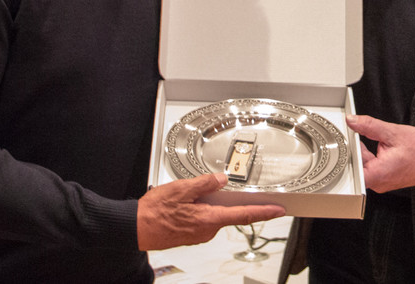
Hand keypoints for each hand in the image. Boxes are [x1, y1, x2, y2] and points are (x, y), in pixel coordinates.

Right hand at [136, 173, 284, 249]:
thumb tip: (221, 180)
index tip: (278, 210)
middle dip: (223, 199)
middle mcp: (207, 230)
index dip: (264, 212)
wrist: (136, 228)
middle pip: (227, 212)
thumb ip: (204, 184)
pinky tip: (184, 203)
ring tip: (185, 195)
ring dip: (207, 203)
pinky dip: (199, 209)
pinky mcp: (191, 235)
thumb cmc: (155, 211)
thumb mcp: (181, 189)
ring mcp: (199, 234)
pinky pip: (202, 218)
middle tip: (210, 188)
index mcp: (209, 219)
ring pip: (213, 214)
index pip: (244, 215)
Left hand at [346, 114, 414, 192]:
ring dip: (365, 152)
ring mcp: (381, 182)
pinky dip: (371, 156)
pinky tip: (380, 147)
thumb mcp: (393, 132)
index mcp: (379, 174)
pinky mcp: (385, 180)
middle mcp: (378, 182)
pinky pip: (371, 167)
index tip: (347, 138)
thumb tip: (352, 120)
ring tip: (377, 141)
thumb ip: (369, 126)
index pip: (351, 167)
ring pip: (363, 165)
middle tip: (360, 134)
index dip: (347, 152)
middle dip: (356, 149)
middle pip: (356, 165)